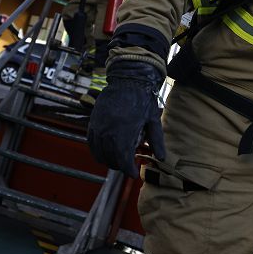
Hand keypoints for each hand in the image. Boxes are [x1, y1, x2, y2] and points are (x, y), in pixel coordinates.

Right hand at [86, 60, 165, 177]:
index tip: (133, 174)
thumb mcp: (153, 119)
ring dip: (108, 160)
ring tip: (117, 160)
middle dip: (119, 166)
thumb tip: (161, 158)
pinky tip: (104, 153)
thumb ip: (156, 140)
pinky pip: (91, 143)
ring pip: (100, 153)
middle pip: (111, 158)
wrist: (127, 80)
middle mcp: (109, 130)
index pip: (122, 159)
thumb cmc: (142, 98)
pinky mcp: (93, 122)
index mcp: (125, 131)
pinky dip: (97, 151)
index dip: (127, 169)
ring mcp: (99, 126)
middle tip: (127, 166)